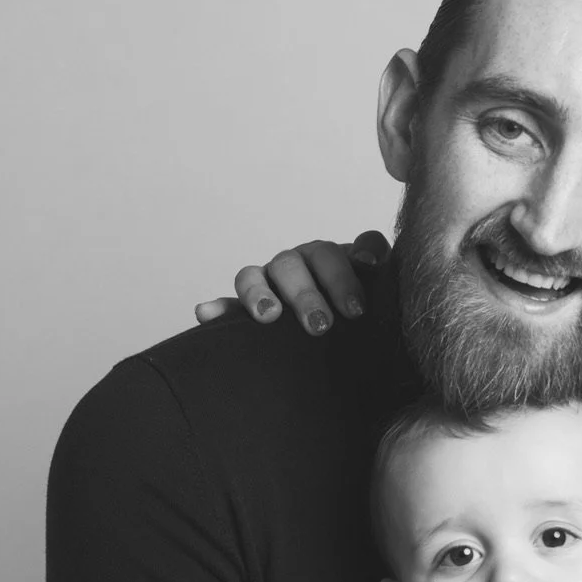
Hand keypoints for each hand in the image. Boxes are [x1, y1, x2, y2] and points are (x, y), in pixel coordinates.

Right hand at [192, 229, 388, 331]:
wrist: (345, 325)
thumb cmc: (362, 300)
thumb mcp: (376, 281)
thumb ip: (375, 258)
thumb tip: (369, 257)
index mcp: (325, 256)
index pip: (330, 256)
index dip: (342, 278)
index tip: (356, 310)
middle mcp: (294, 264)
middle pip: (291, 266)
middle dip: (305, 295)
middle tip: (320, 325)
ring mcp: (266, 283)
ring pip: (253, 277)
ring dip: (258, 294)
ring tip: (268, 316)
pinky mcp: (244, 306)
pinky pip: (226, 304)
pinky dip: (216, 307)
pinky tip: (205, 314)